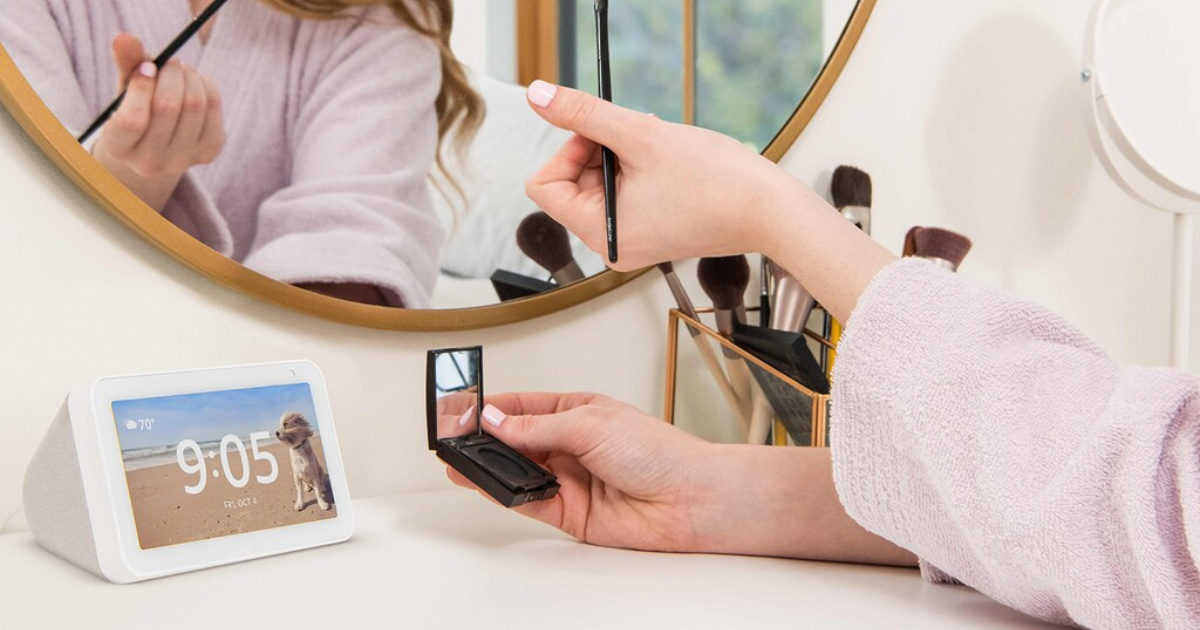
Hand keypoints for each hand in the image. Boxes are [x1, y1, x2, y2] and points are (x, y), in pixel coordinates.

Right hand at [91, 33, 225, 211]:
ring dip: (190, 77)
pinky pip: (213, 108)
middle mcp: (149, 162)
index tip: (148, 67)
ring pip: (195, 104)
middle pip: (168, 106)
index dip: (142, 86)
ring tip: (182, 71)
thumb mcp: (124, 90)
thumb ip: (125, 65)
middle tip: (170, 62)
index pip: (132, 119)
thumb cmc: (136, 110)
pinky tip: (197, 83)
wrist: (157, 147)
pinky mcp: (209, 152)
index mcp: (118, 148)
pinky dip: (207, 85)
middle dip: (171, 74)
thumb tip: (124, 38)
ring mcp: (182, 160)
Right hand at [446, 392, 715, 551]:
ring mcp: (568, 479)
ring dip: (489, 468)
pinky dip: (505, 494)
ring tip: (459, 461)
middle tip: (452, 437)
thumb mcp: (589, 424)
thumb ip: (536, 426)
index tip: (462, 408)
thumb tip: (496, 419)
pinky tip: (487, 484)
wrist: (688, 500)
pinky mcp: (569, 512)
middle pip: (514, 440)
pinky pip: (528, 501)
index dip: (492, 407)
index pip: (523, 406)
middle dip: (484, 439)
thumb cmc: (659, 452)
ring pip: (516, 472)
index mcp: (578, 411)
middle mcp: (571, 444)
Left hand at [524, 81, 803, 271]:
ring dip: (621, 155)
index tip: (602, 133)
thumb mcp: (640, 136)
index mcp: (600, 232)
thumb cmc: (717, 182)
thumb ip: (584, 114)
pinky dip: (638, 170)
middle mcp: (611, 244)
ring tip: (657, 146)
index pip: (545, 185)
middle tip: (637, 135)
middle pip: (572, 182)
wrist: (770, 210)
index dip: (568, 149)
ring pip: (600, 184)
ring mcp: (632, 241)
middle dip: (599, 150)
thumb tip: (539, 97)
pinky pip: (625, 194)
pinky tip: (667, 160)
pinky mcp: (651, 232)